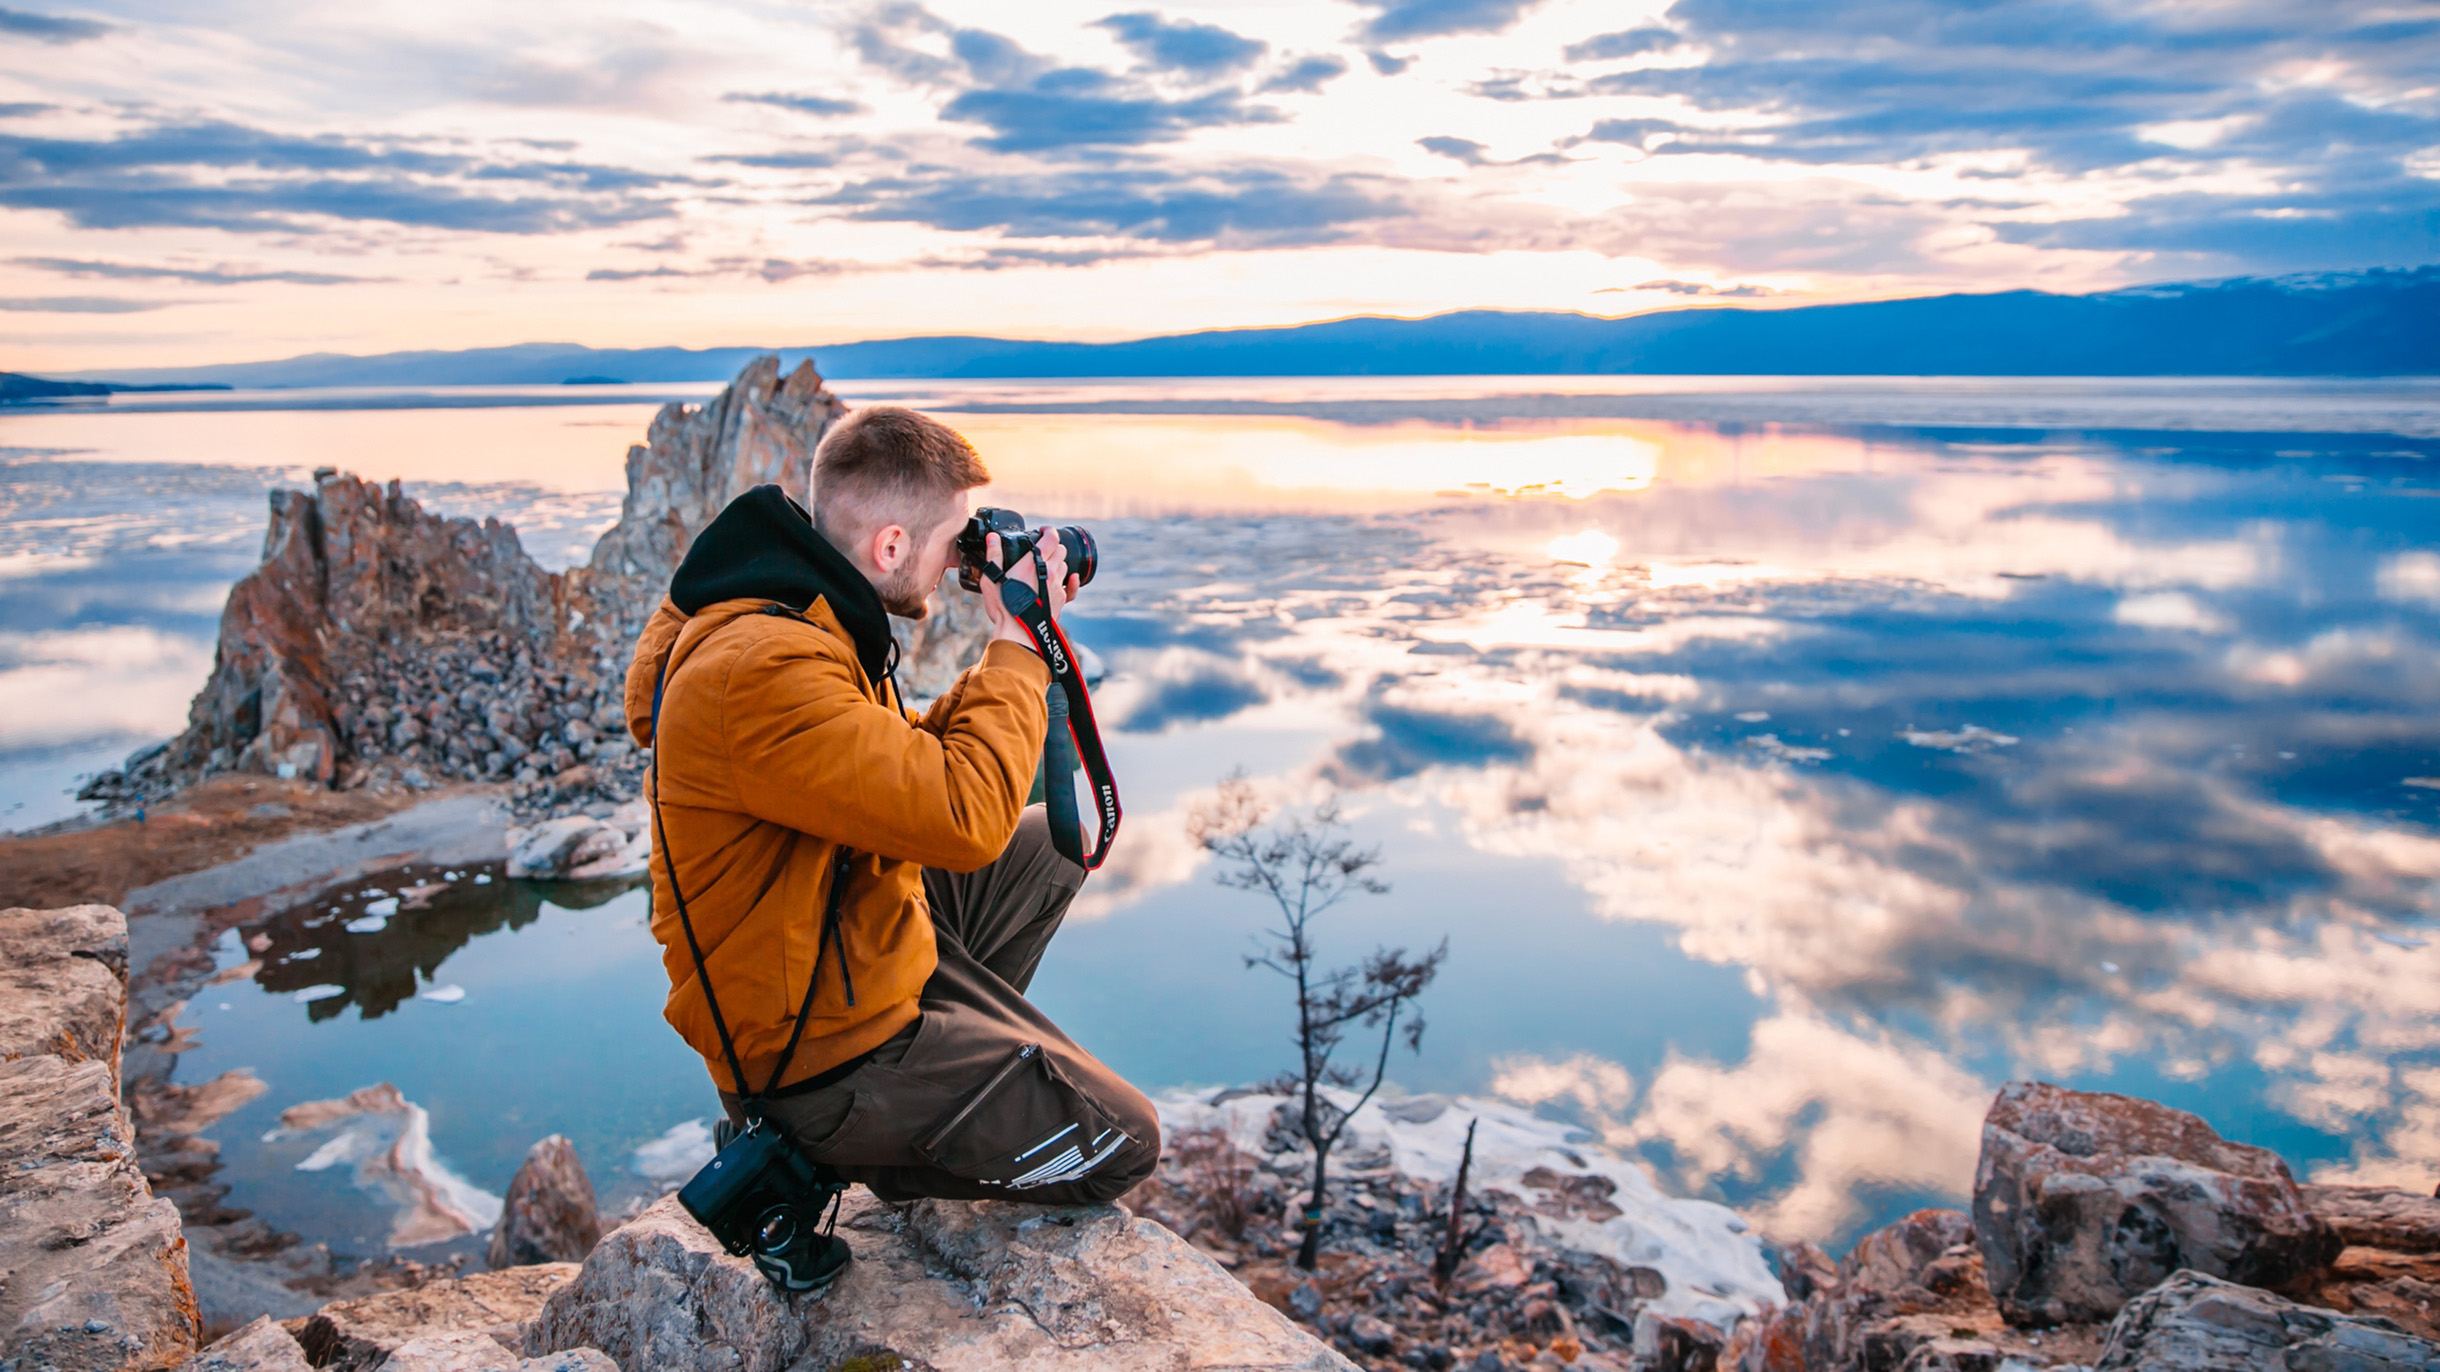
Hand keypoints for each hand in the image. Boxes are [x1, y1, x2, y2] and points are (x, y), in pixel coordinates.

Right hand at [981, 531, 1081, 651]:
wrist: (1018, 632)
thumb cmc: (1003, 606)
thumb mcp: (991, 578)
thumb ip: (994, 555)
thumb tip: (993, 537)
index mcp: (1033, 563)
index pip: (1051, 539)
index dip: (1049, 531)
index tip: (1043, 531)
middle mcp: (1049, 572)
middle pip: (1060, 551)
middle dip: (1052, 547)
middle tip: (1042, 550)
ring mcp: (1057, 587)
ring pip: (1065, 566)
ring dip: (1058, 563)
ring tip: (1045, 567)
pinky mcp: (1061, 601)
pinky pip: (1072, 587)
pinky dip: (1072, 581)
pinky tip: (1070, 579)